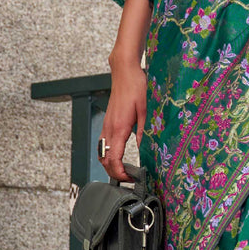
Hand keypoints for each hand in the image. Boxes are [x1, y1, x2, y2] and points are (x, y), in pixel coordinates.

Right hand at [98, 52, 146, 182]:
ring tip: (125, 171)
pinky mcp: (107, 123)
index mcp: (119, 128)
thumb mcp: (146, 110)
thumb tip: (145, 150)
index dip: (120, 172)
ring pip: (102, 153)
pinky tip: (119, 157)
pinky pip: (103, 144)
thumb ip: (144, 132)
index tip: (131, 178)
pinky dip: (109, 155)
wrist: (124, 71)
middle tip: (130, 179)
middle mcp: (109, 128)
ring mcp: (106, 125)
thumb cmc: (136, 87)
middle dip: (114, 173)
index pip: (113, 158)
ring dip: (110, 165)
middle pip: (104, 159)